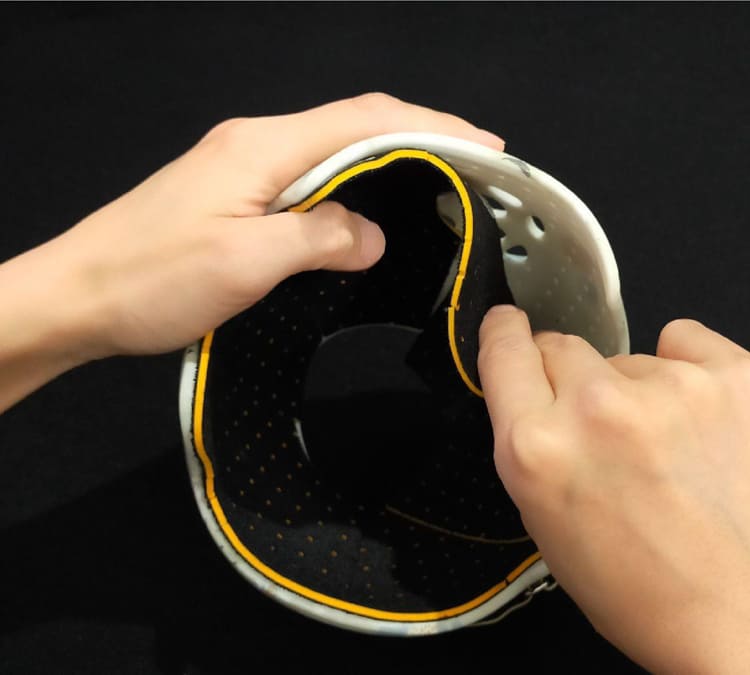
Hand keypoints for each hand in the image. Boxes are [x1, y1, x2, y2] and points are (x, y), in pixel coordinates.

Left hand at [0, 93, 502, 410]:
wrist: (76, 297)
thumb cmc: (151, 280)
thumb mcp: (246, 263)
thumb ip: (319, 238)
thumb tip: (370, 234)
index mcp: (264, 147)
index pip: (366, 120)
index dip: (433, 129)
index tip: (486, 149)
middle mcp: (257, 144)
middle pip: (355, 126)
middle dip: (422, 139)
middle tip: (475, 168)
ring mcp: (243, 168)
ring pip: (334, 154)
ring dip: (390, 164)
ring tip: (440, 187)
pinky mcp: (235, 196)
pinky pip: (310, 182)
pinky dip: (353, 190)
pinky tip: (372, 213)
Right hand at [478, 305, 749, 673]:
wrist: (734, 618)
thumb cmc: (631, 582)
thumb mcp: (540, 512)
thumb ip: (527, 435)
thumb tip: (532, 379)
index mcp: (535, 448)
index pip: (503, 349)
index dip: (505, 334)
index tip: (509, 326)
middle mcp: (594, 408)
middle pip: (562, 347)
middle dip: (570, 380)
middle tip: (599, 427)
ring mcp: (669, 388)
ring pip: (625, 357)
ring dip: (633, 390)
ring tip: (663, 447)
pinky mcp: (733, 377)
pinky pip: (682, 340)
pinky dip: (684, 370)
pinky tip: (697, 418)